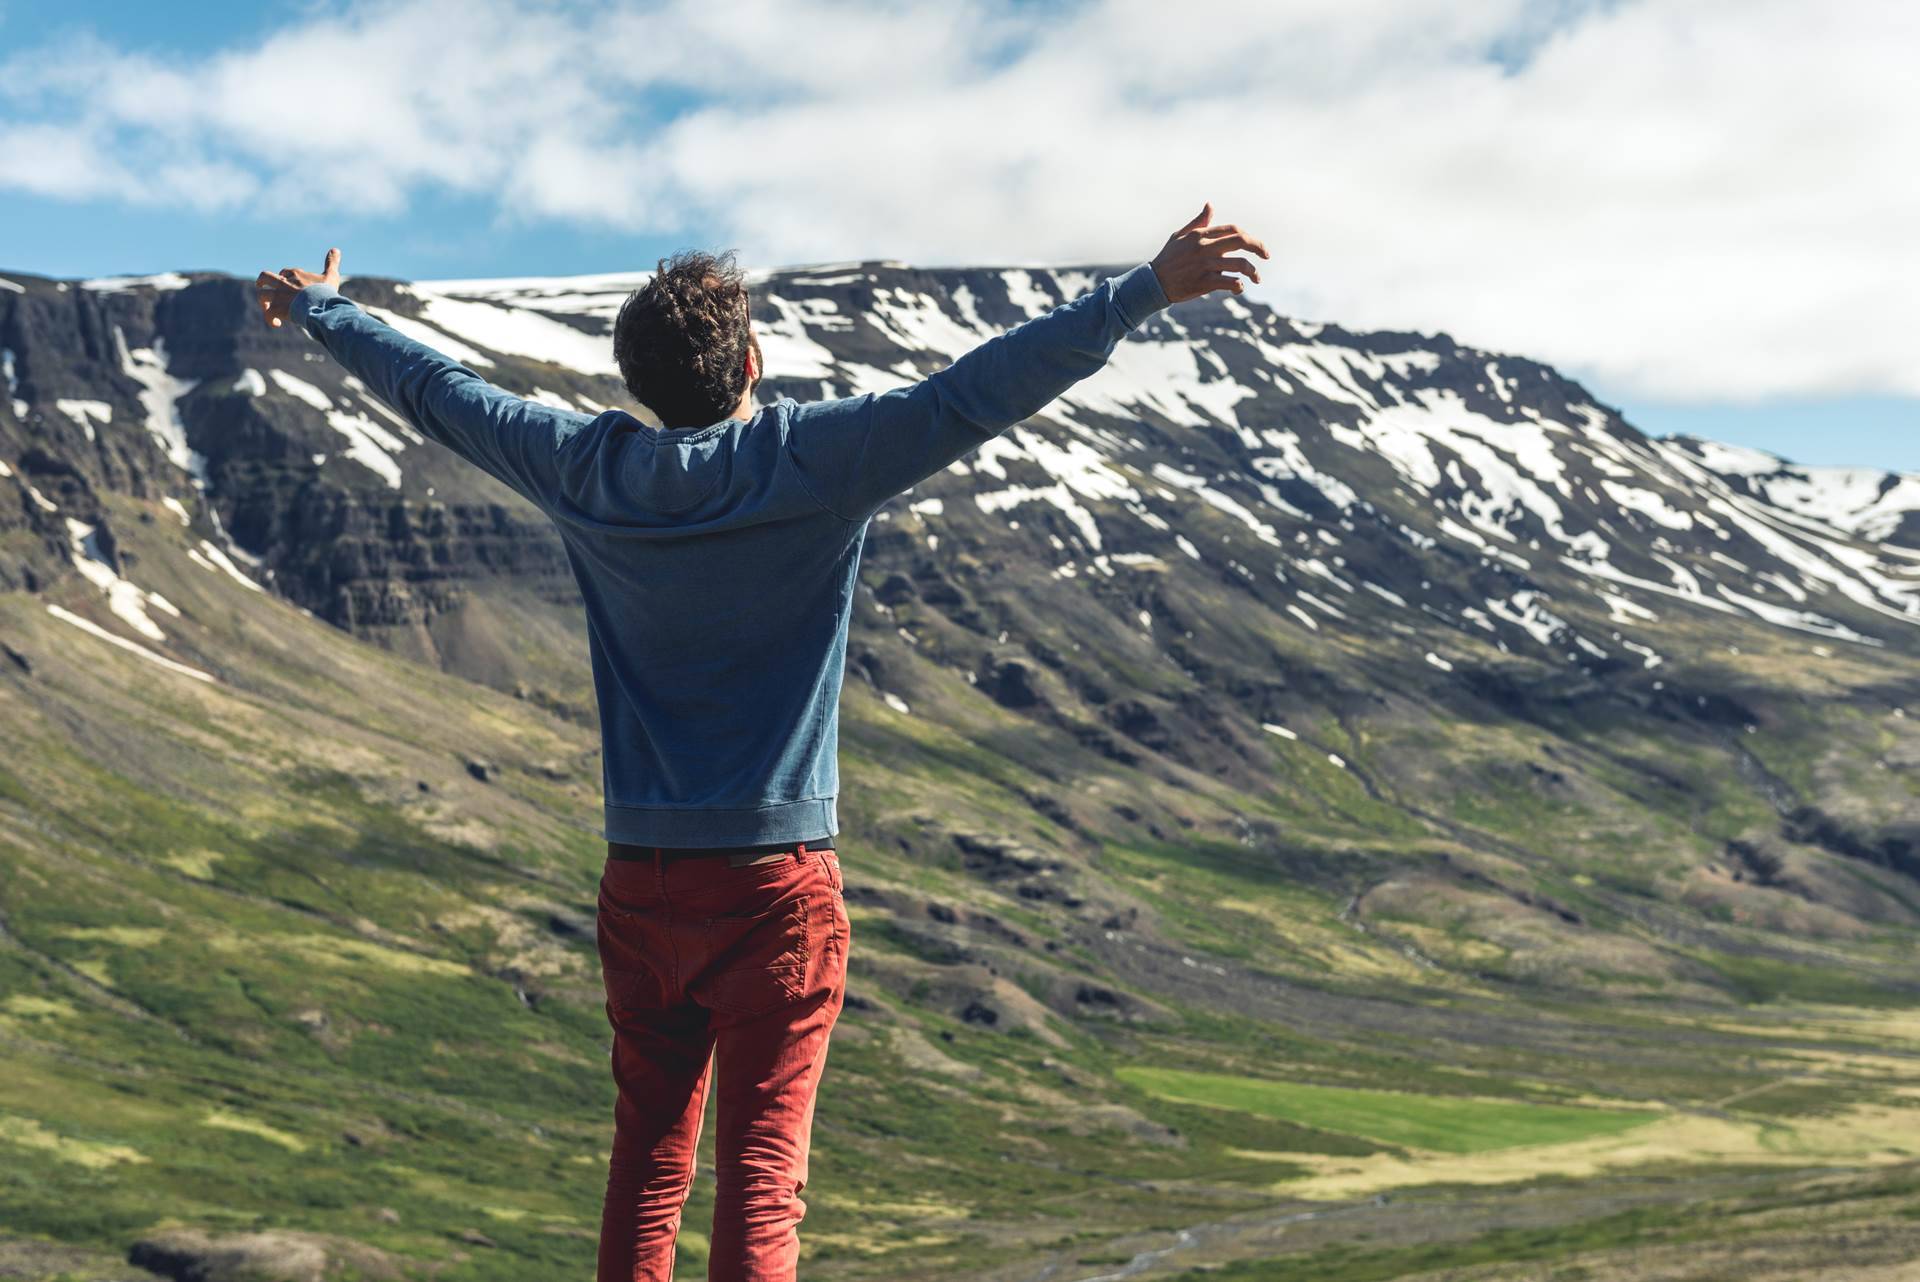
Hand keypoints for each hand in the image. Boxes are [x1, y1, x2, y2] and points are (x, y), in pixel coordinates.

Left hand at [255, 247, 342, 329]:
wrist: (321, 306)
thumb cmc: (326, 291)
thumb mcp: (331, 275)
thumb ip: (332, 262)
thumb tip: (336, 249)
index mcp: (295, 274)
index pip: (284, 272)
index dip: (285, 277)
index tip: (288, 284)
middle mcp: (284, 283)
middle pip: (265, 277)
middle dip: (262, 282)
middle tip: (261, 286)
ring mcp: (279, 296)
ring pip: (262, 296)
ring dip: (264, 303)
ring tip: (269, 310)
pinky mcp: (277, 309)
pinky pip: (268, 314)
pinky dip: (270, 319)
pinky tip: (277, 324)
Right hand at [1149, 204, 1268, 303]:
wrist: (1153, 282)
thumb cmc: (1168, 258)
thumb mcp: (1180, 235)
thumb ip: (1198, 222)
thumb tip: (1210, 205)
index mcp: (1201, 235)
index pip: (1233, 230)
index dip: (1248, 236)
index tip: (1255, 245)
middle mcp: (1205, 247)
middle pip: (1241, 241)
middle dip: (1258, 247)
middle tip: (1266, 255)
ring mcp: (1205, 265)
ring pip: (1240, 265)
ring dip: (1253, 272)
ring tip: (1256, 279)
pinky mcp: (1204, 282)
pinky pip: (1230, 282)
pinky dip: (1238, 286)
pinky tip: (1238, 288)